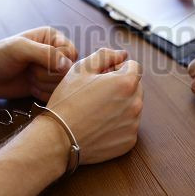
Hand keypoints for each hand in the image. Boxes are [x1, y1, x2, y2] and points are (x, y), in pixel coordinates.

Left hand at [0, 26, 77, 101]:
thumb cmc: (0, 55)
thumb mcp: (21, 49)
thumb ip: (46, 54)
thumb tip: (67, 66)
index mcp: (53, 38)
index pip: (71, 53)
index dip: (59, 62)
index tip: (39, 62)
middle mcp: (56, 54)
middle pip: (68, 71)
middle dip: (47, 74)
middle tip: (30, 69)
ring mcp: (52, 71)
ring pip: (62, 84)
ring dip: (43, 84)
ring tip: (29, 77)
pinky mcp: (47, 86)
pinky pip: (55, 94)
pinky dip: (42, 93)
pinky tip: (30, 86)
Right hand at [47, 48, 142, 164]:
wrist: (58, 137)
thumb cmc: (68, 101)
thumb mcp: (81, 70)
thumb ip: (105, 56)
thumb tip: (122, 54)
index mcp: (126, 83)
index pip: (134, 67)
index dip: (118, 68)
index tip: (103, 76)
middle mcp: (135, 104)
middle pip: (135, 87)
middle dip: (121, 86)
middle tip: (98, 93)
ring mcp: (133, 124)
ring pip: (132, 107)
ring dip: (121, 105)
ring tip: (96, 111)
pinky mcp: (129, 141)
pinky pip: (128, 127)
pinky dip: (118, 125)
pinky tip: (99, 126)